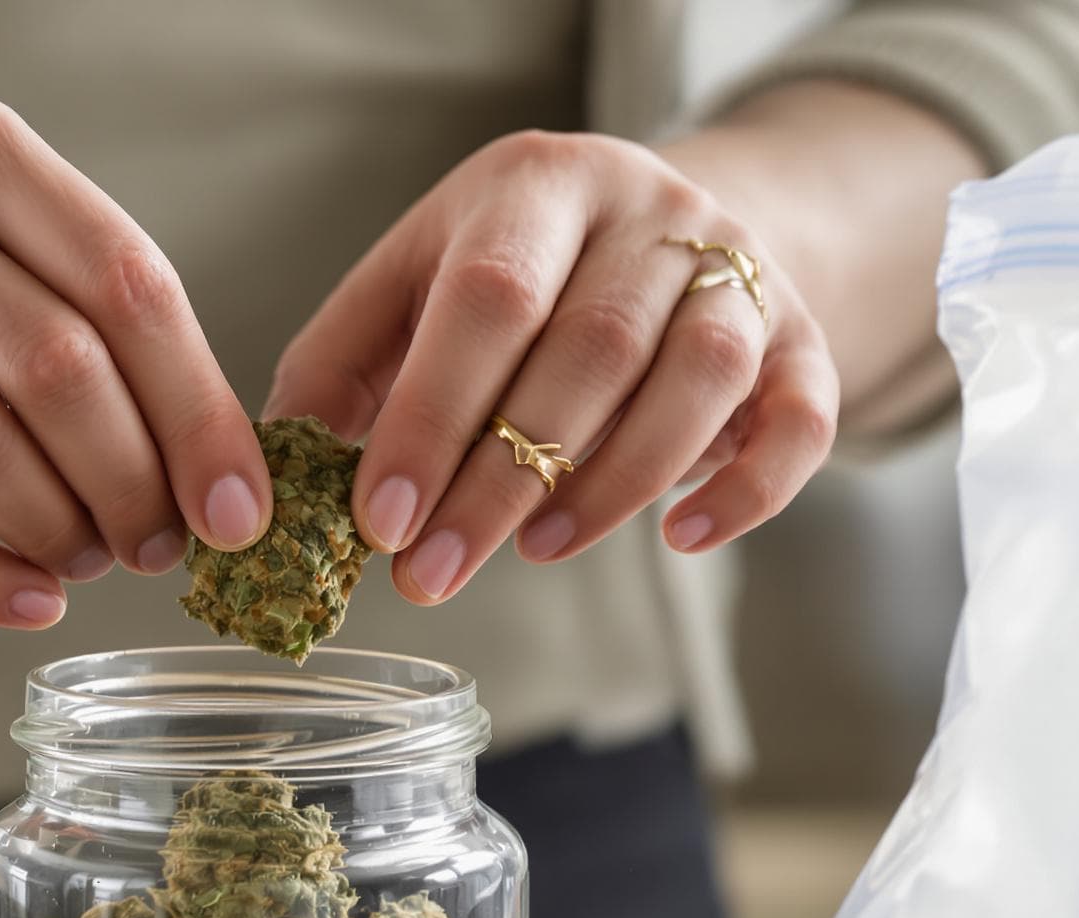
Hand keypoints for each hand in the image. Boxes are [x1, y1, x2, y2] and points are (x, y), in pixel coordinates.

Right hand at [0, 89, 269, 627]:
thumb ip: (82, 300)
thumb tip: (209, 465)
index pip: (125, 282)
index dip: (198, 410)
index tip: (237, 504)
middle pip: (60, 371)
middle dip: (135, 483)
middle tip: (160, 545)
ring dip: (58, 529)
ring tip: (89, 558)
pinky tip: (25, 600)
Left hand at [265, 130, 840, 604]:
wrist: (664, 232)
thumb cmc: (508, 277)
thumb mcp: (412, 285)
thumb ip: (341, 368)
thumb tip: (277, 480)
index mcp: (533, 185)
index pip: (489, 295)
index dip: (434, 415)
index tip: (383, 524)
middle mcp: (646, 210)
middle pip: (590, 347)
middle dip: (503, 477)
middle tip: (435, 572)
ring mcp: (736, 266)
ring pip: (698, 376)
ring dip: (613, 482)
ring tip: (539, 551)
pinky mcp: (801, 334)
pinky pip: (802, 416)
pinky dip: (749, 488)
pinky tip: (680, 539)